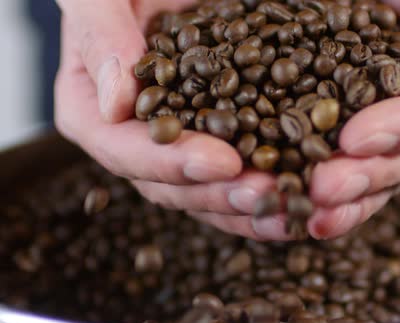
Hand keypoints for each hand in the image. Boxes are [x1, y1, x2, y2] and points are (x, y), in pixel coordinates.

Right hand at [55, 0, 288, 239]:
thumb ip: (102, 37)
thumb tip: (116, 105)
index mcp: (96, 113)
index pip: (125, 150)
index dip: (173, 162)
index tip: (223, 162)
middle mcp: (136, 142)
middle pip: (172, 186)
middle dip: (222, 194)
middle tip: (268, 193)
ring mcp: (180, 148)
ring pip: (210, 193)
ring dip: (253, 206)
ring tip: (293, 205)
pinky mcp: (220, 144)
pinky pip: (241, 176)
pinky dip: (272, 188)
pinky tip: (301, 195)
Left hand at [305, 0, 399, 238]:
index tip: (358, 139)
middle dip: (364, 176)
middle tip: (323, 188)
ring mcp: (379, 131)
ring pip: (369, 178)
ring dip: (338, 201)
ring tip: (300, 211)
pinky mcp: (339, 137)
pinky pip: (332, 171)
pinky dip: (310, 195)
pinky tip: (287, 211)